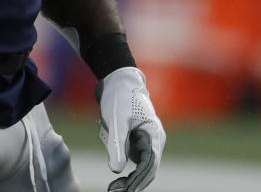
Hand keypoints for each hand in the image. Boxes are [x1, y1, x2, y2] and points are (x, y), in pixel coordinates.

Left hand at [96, 67, 165, 191]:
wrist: (116, 80)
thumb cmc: (119, 97)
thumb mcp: (116, 120)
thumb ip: (117, 145)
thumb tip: (117, 169)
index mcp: (154, 135)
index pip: (150, 166)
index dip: (138, 182)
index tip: (125, 191)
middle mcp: (152, 141)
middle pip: (145, 170)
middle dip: (131, 182)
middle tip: (112, 190)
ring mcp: (144, 141)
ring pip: (134, 164)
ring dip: (122, 167)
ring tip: (109, 164)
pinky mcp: (133, 140)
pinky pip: (125, 153)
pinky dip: (116, 153)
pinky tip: (106, 136)